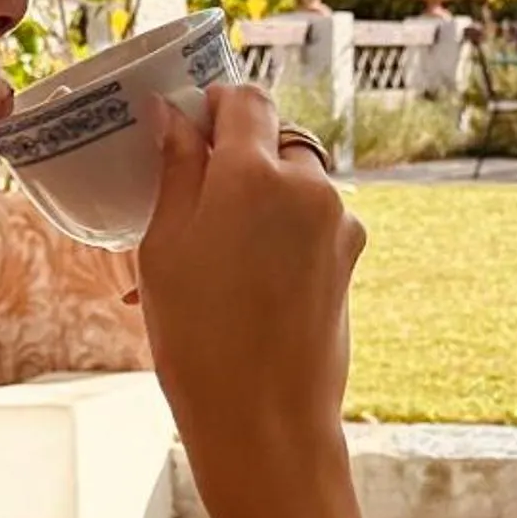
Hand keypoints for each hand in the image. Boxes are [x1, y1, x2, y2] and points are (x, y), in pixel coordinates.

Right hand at [130, 81, 359, 457]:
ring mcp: (338, 221)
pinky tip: (245, 278)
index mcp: (255, 172)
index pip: (247, 99)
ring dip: (265, 195)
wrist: (264, 417)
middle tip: (197, 194)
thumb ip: (176, 168)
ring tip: (216, 249)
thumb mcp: (165, 244)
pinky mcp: (352, 255)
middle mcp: (308, 186)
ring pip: (299, 181)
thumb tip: (173, 115)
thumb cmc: (198, 335)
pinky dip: (284, 231)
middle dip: (242, 154)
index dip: (217, 105)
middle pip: (277, 139)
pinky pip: (313, 221)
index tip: (189, 125)